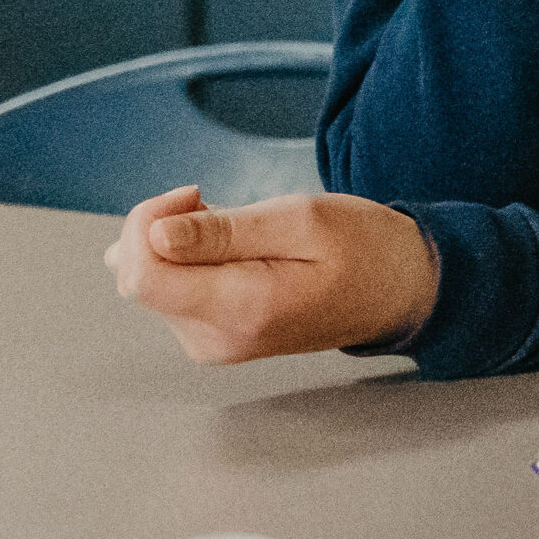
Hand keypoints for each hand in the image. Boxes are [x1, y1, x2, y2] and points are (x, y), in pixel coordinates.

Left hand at [104, 184, 439, 364]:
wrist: (399, 290)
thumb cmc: (363, 248)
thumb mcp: (303, 219)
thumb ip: (226, 231)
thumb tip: (155, 234)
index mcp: (240, 310)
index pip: (142, 275)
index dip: (148, 222)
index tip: (194, 193)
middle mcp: (216, 339)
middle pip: (139, 279)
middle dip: (158, 227)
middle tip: (211, 199)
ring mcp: (213, 344)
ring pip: (151, 284)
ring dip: (175, 243)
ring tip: (234, 226)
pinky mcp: (215, 339)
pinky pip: (172, 294)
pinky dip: (185, 260)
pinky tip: (222, 245)